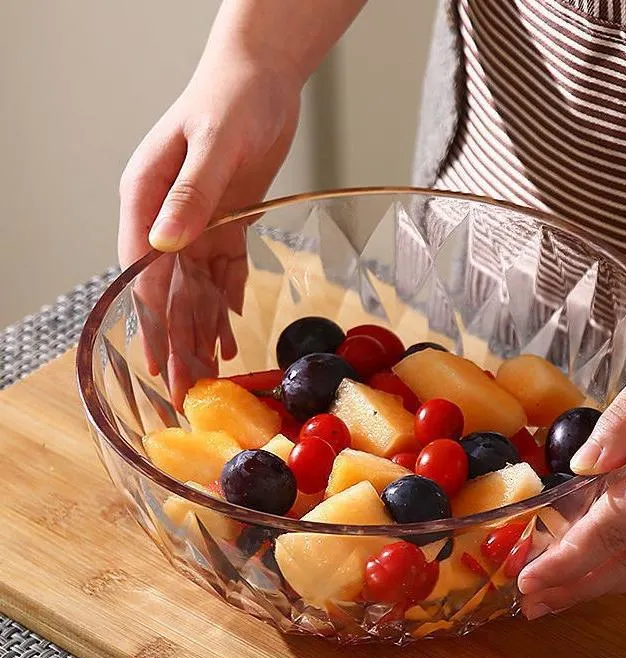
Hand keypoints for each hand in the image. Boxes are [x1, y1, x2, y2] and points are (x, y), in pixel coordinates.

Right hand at [118, 53, 299, 404]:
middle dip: (175, 341)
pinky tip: (231, 336)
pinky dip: (226, 306)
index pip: (143, 273)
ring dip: (201, 333)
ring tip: (210, 376)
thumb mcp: (213, 144)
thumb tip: (164, 244)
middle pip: (167, 292)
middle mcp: (165, 220)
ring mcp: (195, 225)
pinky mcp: (226, 225)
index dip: (152, 321)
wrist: (259, 78)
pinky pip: (222, 275)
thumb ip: (190, 193)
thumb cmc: (230, 99)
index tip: (160, 362)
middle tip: (185, 389)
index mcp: (146, 200)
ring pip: (194, 291)